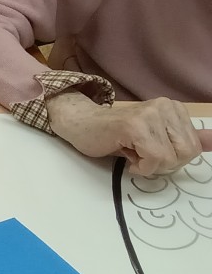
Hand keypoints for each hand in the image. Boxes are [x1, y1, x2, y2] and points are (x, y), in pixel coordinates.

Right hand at [46, 91, 205, 175]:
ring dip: (149, 166)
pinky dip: (140, 167)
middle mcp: (166, 107)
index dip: (172, 159)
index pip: (194, 147)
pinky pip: (154, 159)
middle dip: (163, 164)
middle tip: (141, 155)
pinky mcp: (135, 125)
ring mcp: (150, 114)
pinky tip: (125, 154)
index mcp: (174, 109)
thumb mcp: (156, 136)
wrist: (80, 124)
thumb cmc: (113, 135)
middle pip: (187, 153)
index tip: (151, 151)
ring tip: (132, 151)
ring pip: (170, 158)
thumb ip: (186, 138)